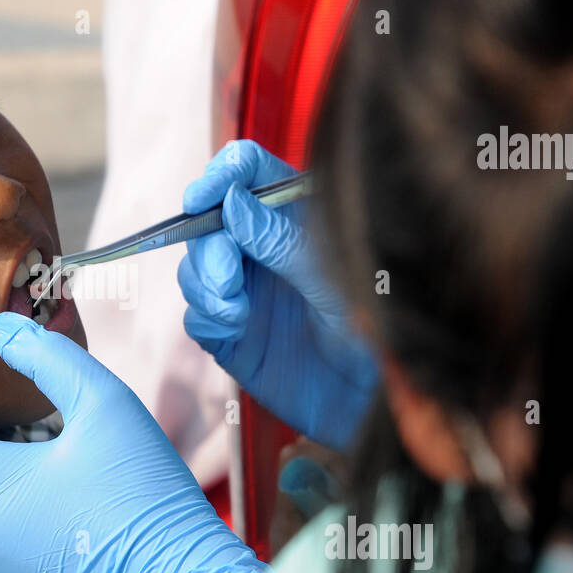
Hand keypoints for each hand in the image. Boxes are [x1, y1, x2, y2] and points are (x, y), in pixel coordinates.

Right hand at [178, 140, 379, 450]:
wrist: (377, 401)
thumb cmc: (376, 329)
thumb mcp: (333, 276)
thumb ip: (280, 240)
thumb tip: (232, 202)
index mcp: (296, 217)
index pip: (249, 172)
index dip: (222, 175)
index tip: (204, 196)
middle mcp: (265, 249)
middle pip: (209, 221)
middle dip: (209, 245)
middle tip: (229, 280)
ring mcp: (247, 291)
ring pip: (196, 268)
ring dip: (205, 285)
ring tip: (236, 312)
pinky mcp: (232, 335)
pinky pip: (196, 315)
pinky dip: (206, 318)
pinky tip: (234, 329)